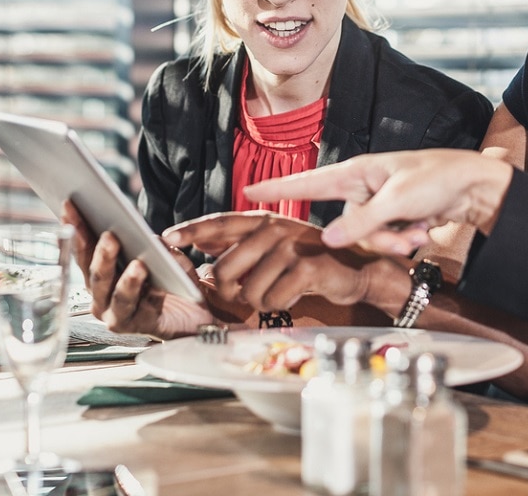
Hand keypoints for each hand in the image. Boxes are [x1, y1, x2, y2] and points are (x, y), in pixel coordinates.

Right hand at [62, 200, 216, 338]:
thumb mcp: (164, 255)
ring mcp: (114, 313)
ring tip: (131, 258)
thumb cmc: (172, 283)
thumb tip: (148, 236)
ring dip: (118, 272)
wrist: (196, 317)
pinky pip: (132, 306)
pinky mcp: (134, 326)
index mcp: (102, 275)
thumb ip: (153, 245)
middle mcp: (102, 296)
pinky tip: (142, 271)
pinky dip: (137, 288)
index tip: (70, 204)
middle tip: (108, 234)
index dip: (76, 226)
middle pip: (93, 272)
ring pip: (111, 291)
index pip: (84, 248)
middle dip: (98, 251)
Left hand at [165, 212, 408, 314]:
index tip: (168, 238)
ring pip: (248, 291)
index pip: (220, 223)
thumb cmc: (314, 259)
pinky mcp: (306, 268)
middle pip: (224, 269)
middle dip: (227, 291)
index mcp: (265, 221)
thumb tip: (204, 246)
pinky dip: (279, 306)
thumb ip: (244, 243)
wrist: (359, 269)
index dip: (192, 231)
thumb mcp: (278, 244)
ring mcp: (291, 247)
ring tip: (276, 293)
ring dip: (258, 302)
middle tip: (242, 295)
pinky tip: (293, 296)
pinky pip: (273, 299)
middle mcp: (275, 229)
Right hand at [240, 149, 513, 252]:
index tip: (247, 193)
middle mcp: (364, 188)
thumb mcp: (397, 202)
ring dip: (397, 240)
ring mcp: (379, 204)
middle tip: (407, 234)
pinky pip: (387, 238)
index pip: (308, 182)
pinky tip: (426, 230)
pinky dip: (406, 238)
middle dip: (378, 237)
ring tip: (421, 231)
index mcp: (357, 172)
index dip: (277, 189)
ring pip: (370, 238)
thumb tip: (327, 240)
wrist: (474, 185)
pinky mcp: (394, 217)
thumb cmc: (436, 178)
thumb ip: (361, 223)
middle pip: (348, 226)